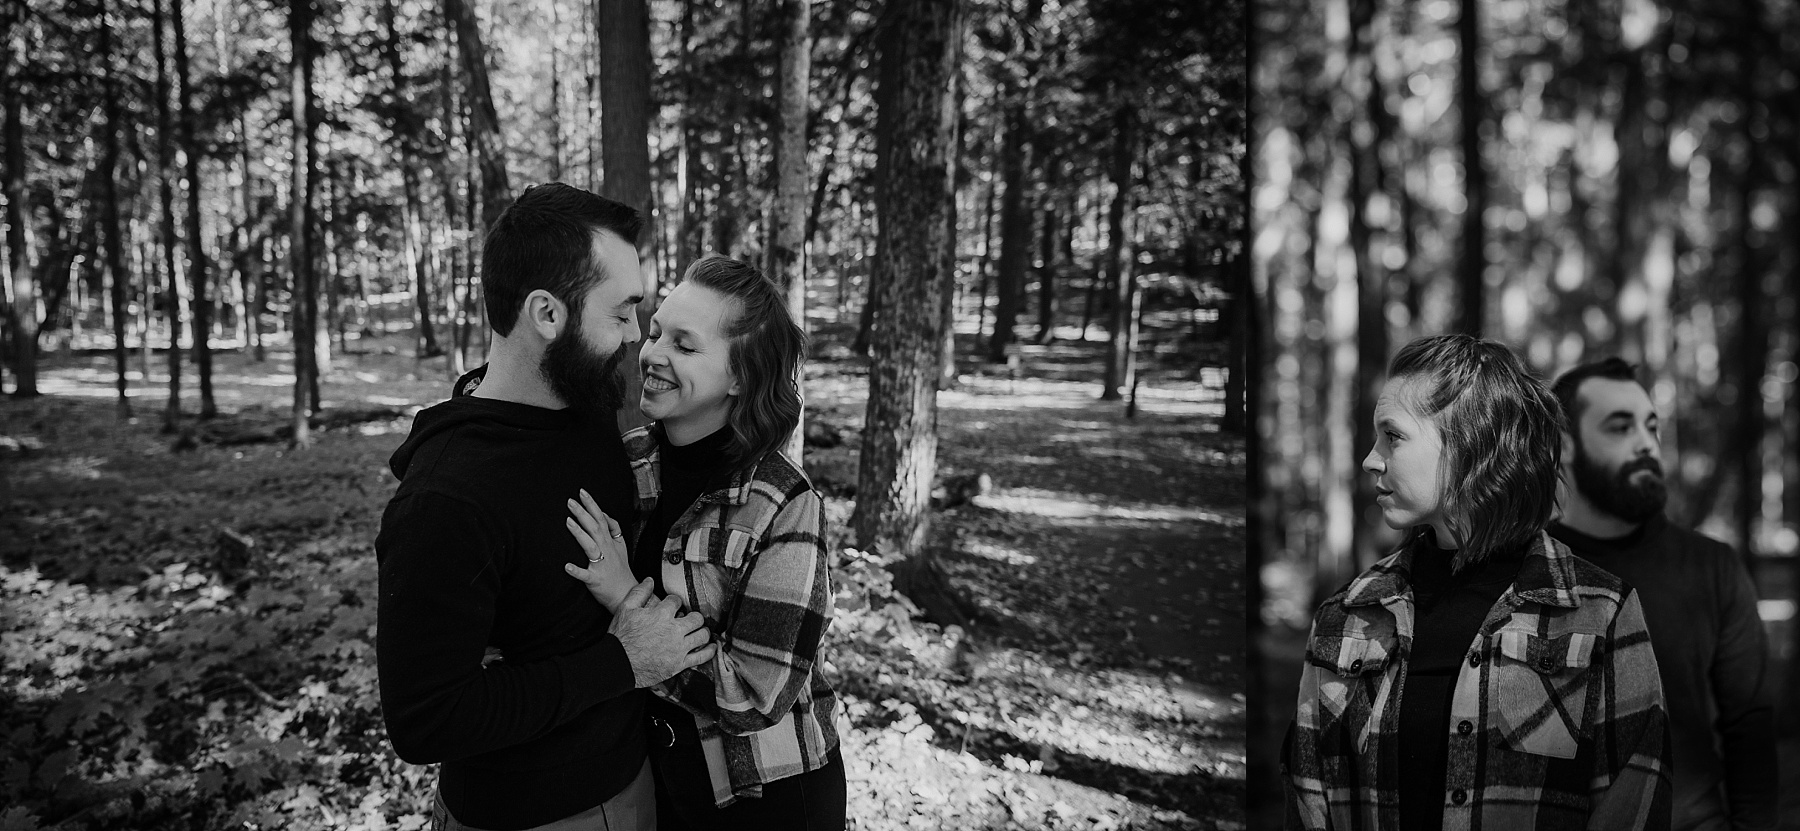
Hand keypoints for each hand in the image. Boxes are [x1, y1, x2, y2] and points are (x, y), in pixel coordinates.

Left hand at [563, 489, 634, 613]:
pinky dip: (577, 571)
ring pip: (590, 546)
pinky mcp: (596, 580)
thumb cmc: (621, 570)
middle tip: (570, 501)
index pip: (601, 519)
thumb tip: (604, 514)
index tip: (582, 492)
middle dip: (583, 513)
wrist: (627, 594)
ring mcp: (601, 565)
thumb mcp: (621, 546)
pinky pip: (586, 575)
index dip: (592, 505)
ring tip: (568, 522)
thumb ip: (613, 529)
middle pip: (595, 528)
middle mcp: (606, 550)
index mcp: (610, 542)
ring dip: (580, 534)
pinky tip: (567, 566)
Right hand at [608, 578, 715, 687]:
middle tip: (688, 619)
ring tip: (698, 630)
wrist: (618, 664)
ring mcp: (678, 648)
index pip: (677, 601)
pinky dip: (709, 651)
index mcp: (661, 614)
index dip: (674, 602)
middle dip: (693, 616)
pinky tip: (711, 646)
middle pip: (696, 618)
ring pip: (702, 635)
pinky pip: (701, 657)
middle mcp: (673, 630)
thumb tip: (650, 580)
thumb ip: (639, 592)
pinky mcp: (679, 664)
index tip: (672, 607)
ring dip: (702, 631)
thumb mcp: (625, 609)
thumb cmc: (621, 637)